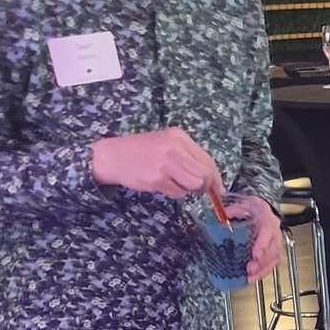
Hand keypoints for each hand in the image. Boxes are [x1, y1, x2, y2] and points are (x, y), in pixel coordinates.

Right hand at [91, 127, 221, 198]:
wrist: (111, 156)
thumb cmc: (140, 151)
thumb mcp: (166, 143)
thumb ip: (187, 156)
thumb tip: (211, 178)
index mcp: (179, 136)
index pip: (208, 160)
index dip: (216, 177)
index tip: (218, 188)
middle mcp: (175, 148)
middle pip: (205, 174)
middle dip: (206, 186)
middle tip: (199, 190)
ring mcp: (166, 164)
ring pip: (195, 184)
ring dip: (190, 189)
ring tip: (177, 184)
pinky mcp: (158, 179)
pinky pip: (178, 192)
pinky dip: (175, 193)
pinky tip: (163, 184)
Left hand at [228, 195, 282, 281]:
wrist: (263, 209)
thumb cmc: (254, 209)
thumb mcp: (243, 205)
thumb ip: (233, 210)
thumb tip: (222, 216)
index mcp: (268, 219)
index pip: (268, 232)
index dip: (263, 244)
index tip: (256, 255)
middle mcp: (275, 232)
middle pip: (274, 249)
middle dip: (262, 262)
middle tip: (250, 270)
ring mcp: (276, 242)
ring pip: (275, 258)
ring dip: (263, 270)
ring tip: (250, 278)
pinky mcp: (273, 251)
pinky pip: (272, 263)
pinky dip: (263, 272)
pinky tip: (252, 278)